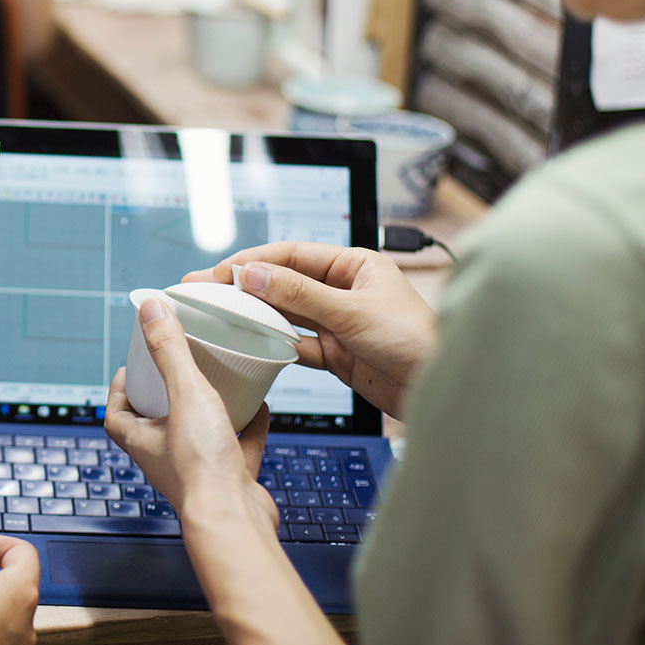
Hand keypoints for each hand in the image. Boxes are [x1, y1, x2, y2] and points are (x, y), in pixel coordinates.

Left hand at [105, 298, 277, 530]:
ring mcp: (199, 470)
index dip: (120, 391)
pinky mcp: (231, 480)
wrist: (237, 522)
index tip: (130, 367)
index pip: (116, 416)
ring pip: (197, 435)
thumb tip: (149, 310)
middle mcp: (167, 458)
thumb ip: (169, 352)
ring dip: (205, 410)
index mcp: (144, 441)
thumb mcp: (185, 394)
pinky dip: (247, 428)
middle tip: (176, 367)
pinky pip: (238, 448)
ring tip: (217, 381)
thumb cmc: (203, 471)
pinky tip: (259, 407)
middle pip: (155, 423)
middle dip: (163, 395)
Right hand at [185, 243, 435, 418]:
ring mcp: (338, 323)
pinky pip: (296, 344)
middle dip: (243, 286)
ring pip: (285, 314)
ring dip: (254, 315)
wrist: (441, 388)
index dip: (252, 262)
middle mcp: (343, 291)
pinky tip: (252, 343)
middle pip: (282, 283)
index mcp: (353, 266)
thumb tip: (253, 272)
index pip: (291, 255)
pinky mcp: (337, 354)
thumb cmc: (416, 340)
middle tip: (203, 290)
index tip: (220, 272)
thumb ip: (299, 293)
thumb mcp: (352, 311)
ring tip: (218, 314)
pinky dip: (274, 345)